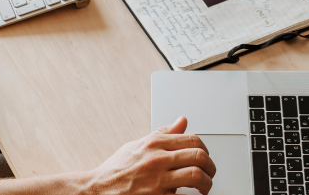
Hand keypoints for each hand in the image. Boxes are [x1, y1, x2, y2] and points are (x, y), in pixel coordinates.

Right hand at [83, 117, 215, 194]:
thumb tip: (182, 121)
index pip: (193, 140)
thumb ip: (163, 133)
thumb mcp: (138, 145)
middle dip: (210, 167)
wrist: (97, 190)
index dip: (205, 150)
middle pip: (199, 156)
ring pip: (196, 175)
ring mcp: (157, 180)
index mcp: (154, 143)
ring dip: (206, 183)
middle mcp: (157, 159)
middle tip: (209, 175)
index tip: (204, 159)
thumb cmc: (116, 170)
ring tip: (203, 188)